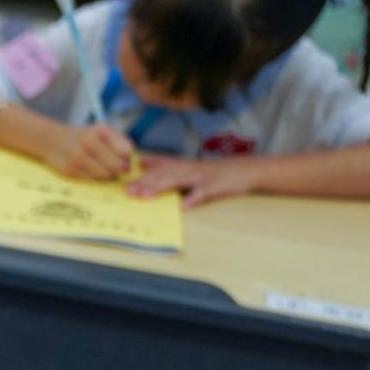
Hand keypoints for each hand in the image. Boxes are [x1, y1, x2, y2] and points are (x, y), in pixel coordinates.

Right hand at [42, 124, 135, 179]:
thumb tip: (131, 157)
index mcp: (101, 131)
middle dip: (121, 170)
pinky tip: (93, 172)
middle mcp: (88, 142)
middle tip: (119, 170)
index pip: (126, 151)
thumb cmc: (85, 137)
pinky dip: (96, 179)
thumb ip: (120, 141)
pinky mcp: (69, 170)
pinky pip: (92, 180)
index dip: (128, 158)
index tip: (126, 160)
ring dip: (109, 176)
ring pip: (105, 175)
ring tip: (106, 171)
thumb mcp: (103, 131)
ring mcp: (78, 157)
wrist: (53, 141)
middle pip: (117, 165)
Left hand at [127, 154, 257, 207]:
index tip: (123, 176)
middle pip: (163, 174)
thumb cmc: (215, 172)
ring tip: (145, 195)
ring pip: (178, 181)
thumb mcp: (190, 166)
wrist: (247, 169)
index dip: (141, 171)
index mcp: (183, 165)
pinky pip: (203, 193)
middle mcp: (189, 169)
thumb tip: (143, 163)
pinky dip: (193, 198)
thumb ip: (168, 165)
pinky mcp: (216, 186)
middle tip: (127, 190)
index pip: (159, 165)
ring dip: (160, 188)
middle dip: (144, 182)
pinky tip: (183, 206)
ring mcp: (202, 177)